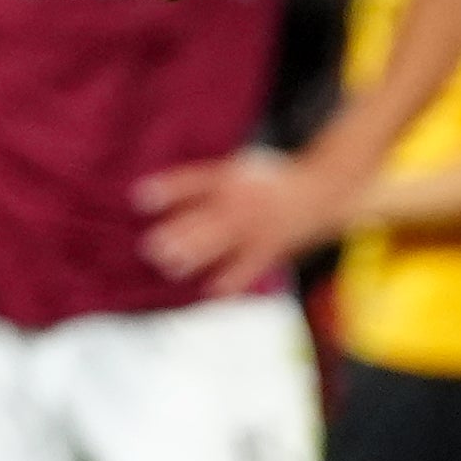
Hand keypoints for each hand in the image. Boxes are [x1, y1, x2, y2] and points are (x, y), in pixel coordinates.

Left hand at [138, 146, 338, 289]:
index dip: (167, 190)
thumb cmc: (271, 181)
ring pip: (223, 243)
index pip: (193, 182)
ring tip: (171, 266)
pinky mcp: (271, 247)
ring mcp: (257, 226)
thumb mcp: (240, 169)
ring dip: (196, 256)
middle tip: (150, 247)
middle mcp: (242, 201)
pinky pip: (249, 266)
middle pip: (205, 217)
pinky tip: (211, 290)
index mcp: (230, 178)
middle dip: (178, 233)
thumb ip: (207, 183)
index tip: (139, 198)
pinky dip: (231, 280)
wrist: (321, 192)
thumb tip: (164, 198)